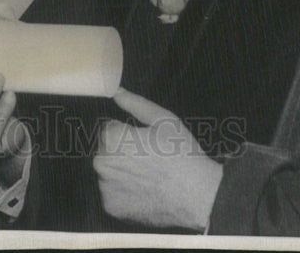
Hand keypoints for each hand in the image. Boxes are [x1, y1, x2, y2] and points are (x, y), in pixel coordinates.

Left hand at [94, 89, 222, 230]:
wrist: (197, 194)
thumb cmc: (182, 154)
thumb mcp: (163, 119)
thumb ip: (135, 104)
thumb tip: (117, 92)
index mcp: (112, 138)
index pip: (107, 129)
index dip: (125, 133)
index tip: (142, 142)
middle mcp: (102, 162)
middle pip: (105, 151)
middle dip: (120, 151)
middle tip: (146, 159)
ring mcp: (105, 187)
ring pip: (108, 172)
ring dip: (120, 172)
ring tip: (146, 176)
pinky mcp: (111, 206)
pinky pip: (111, 194)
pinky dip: (123, 192)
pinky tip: (143, 191)